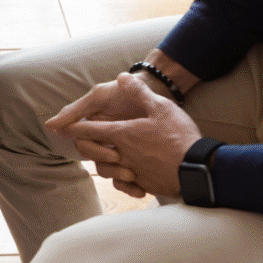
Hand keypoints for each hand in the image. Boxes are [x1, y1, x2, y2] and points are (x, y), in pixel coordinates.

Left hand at [47, 74, 201, 198]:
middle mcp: (121, 155)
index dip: (74, 127)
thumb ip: (139, 92)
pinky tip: (126, 175)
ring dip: (102, 163)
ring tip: (108, 157)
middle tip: (84, 142)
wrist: (198, 169)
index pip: (88, 130)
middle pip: (90, 153)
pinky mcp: (143, 185)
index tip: (64, 127)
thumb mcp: (161, 107)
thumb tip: (123, 77)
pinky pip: (123, 185)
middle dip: (84, 147)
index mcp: (122, 135)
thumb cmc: (179, 136)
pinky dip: (120, 181)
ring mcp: (131, 172)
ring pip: (104, 170)